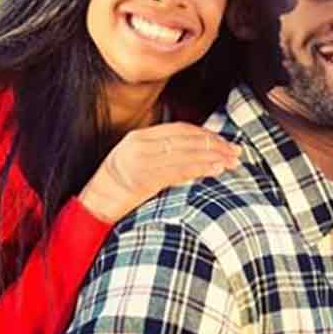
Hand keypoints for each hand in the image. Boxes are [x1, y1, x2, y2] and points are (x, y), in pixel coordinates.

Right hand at [79, 122, 240, 223]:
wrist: (96, 204)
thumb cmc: (120, 187)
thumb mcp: (139, 162)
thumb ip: (161, 153)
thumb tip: (194, 153)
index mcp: (139, 136)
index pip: (180, 129)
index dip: (206, 135)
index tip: (225, 142)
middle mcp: (140, 144)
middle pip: (186, 139)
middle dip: (214, 145)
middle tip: (236, 153)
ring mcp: (141, 160)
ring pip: (185, 154)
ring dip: (211, 158)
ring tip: (231, 162)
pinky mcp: (143, 178)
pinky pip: (177, 171)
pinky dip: (199, 169)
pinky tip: (215, 170)